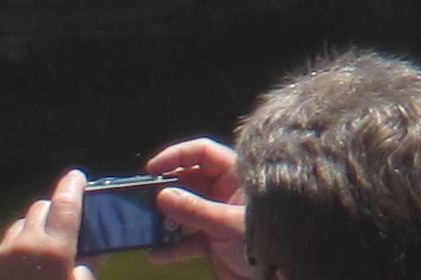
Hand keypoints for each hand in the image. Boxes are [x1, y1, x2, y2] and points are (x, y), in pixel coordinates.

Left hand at [0, 172, 82, 279]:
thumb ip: (88, 266)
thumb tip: (93, 252)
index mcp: (53, 248)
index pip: (66, 201)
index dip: (74, 184)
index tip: (79, 177)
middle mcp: (26, 243)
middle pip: (41, 207)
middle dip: (55, 207)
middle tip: (69, 218)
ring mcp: (3, 254)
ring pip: (22, 224)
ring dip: (36, 225)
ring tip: (47, 242)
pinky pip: (7, 242)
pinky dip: (20, 242)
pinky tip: (28, 261)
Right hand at [140, 143, 253, 278]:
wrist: (277, 275)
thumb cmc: (265, 241)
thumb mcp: (227, 223)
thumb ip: (195, 210)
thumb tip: (163, 195)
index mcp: (237, 176)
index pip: (204, 153)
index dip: (178, 155)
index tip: (153, 168)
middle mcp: (227, 192)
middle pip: (190, 179)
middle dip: (166, 188)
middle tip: (143, 197)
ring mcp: (219, 215)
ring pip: (184, 210)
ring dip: (165, 219)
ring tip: (147, 226)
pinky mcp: (213, 240)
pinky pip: (186, 239)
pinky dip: (171, 246)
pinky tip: (156, 253)